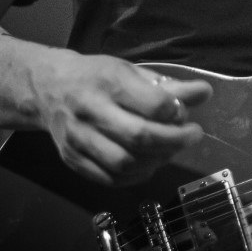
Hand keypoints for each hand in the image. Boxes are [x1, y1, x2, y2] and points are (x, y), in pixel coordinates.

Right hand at [30, 54, 212, 185]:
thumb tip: (204, 92)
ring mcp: (78, 139)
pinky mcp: (72, 159)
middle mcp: (89, 111)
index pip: (152, 104)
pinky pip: (110, 179)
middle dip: (175, 140)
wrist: (47, 87)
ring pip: (124, 163)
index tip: (186, 114)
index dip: (177, 113)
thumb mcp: (131, 71)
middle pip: (139, 137)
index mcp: (108, 82)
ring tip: (170, 150)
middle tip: (193, 136)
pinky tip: (149, 163)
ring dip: (156, 161)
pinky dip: (136, 176)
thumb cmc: (96, 77)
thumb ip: (168, 86)